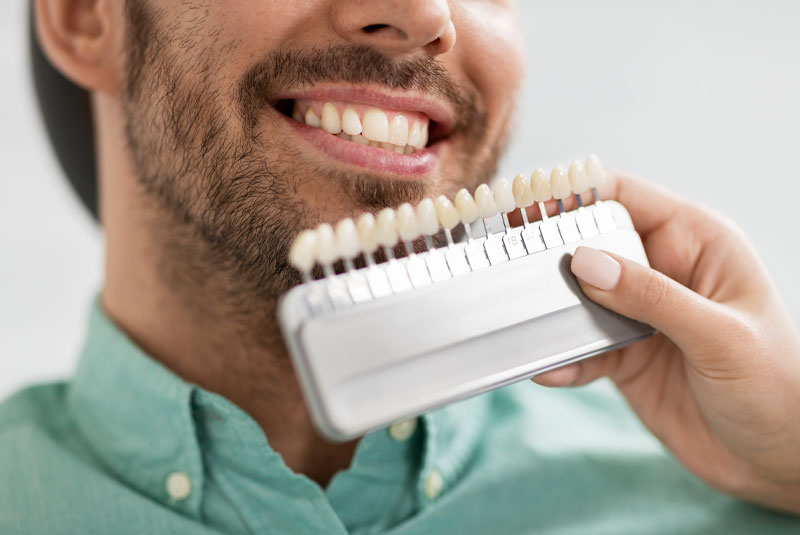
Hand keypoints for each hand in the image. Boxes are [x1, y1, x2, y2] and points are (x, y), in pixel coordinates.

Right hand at [533, 172, 799, 513]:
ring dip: (551, 312)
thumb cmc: (778, 388)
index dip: (575, 195)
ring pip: (578, 298)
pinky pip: (581, 347)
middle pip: (591, 244)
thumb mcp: (718, 336)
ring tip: (522, 321)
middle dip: (551, 254)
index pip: (625, 197)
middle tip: (508, 263)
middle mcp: (663, 272)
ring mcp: (640, 315)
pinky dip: (562, 357)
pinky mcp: (624, 356)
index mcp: (696, 243)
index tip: (527, 203)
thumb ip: (651, 297)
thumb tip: (584, 262)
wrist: (777, 462)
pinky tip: (549, 369)